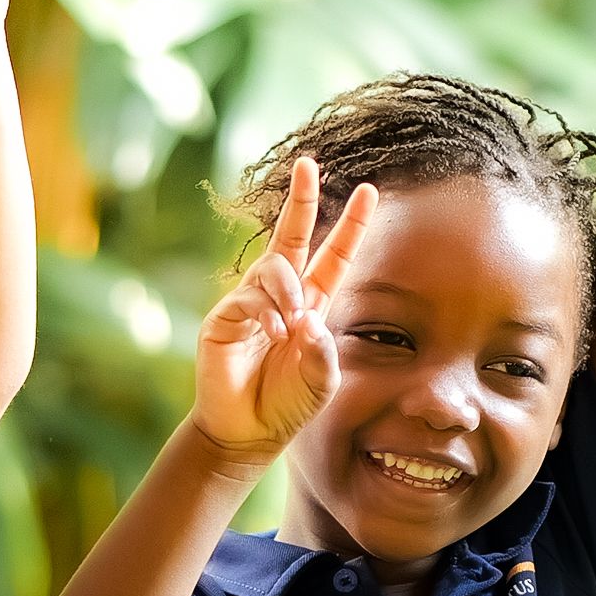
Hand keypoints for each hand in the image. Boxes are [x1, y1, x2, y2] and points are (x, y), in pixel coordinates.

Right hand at [192, 158, 375, 470]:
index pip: (334, 256)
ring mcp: (251, 301)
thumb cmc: (288, 404)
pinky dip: (268, 313)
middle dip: (301, 199)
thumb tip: (308, 319)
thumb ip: (323, 351)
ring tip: (294, 322)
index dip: (351, 225)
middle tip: (309, 164)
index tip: (370, 192)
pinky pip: (250, 298)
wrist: (248, 431)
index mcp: (313, 304)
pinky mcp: (225, 316)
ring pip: (275, 268)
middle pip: (292, 235)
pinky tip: (274, 334)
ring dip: (290, 290)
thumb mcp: (322, 380)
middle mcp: (281, 294)